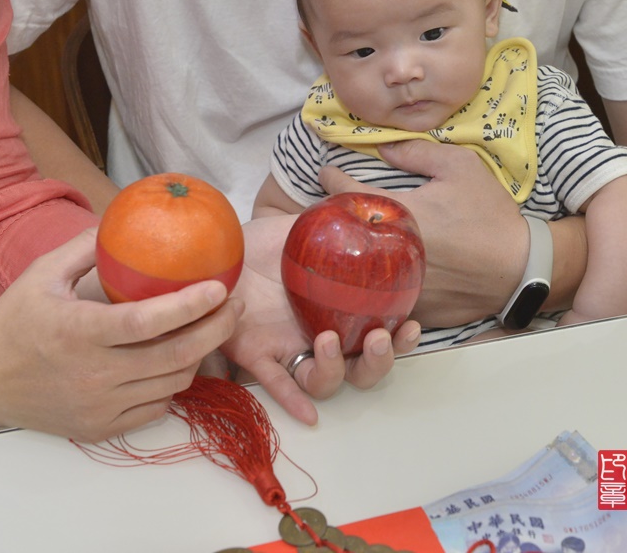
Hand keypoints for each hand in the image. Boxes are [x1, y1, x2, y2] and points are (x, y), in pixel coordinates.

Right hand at [0, 228, 241, 441]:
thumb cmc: (12, 323)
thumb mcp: (42, 274)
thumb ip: (86, 246)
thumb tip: (124, 219)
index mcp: (78, 332)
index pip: (148, 323)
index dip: (190, 306)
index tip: (221, 287)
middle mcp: (93, 374)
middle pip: (176, 356)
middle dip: (217, 329)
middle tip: (235, 305)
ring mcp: (100, 406)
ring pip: (173, 382)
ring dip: (200, 354)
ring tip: (211, 327)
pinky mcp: (102, 429)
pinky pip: (157, 406)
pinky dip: (174, 382)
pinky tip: (176, 358)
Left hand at [220, 215, 420, 424]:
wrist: (215, 249)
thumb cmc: (261, 242)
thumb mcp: (304, 227)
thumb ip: (340, 224)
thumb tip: (376, 211)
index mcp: (339, 309)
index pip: (381, 332)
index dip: (402, 338)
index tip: (411, 325)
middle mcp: (319, 334)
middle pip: (361, 368)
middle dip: (379, 361)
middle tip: (378, 338)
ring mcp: (289, 347)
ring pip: (324, 381)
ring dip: (335, 369)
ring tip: (328, 341)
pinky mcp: (256, 353)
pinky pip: (276, 383)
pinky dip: (292, 400)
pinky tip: (309, 415)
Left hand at [321, 139, 525, 326]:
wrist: (521, 268)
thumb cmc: (490, 215)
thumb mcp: (462, 168)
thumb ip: (417, 153)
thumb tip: (382, 147)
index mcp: (400, 215)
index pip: (347, 194)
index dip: (331, 181)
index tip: (327, 174)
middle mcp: (392, 253)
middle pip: (343, 236)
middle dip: (334, 221)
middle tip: (332, 209)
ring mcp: (399, 286)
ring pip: (355, 272)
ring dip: (348, 255)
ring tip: (346, 241)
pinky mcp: (409, 309)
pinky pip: (379, 297)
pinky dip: (372, 284)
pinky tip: (373, 274)